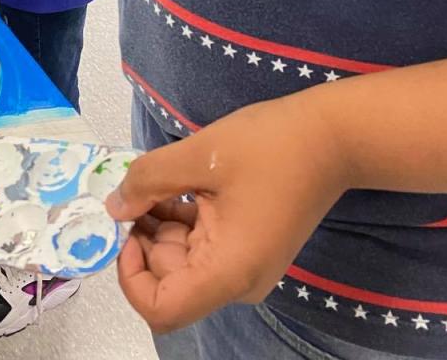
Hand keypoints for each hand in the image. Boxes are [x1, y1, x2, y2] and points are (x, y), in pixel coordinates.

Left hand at [108, 93, 347, 333]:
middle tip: (136, 190)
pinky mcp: (248, 247)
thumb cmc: (270, 145)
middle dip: (143, 241)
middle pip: (170, 282)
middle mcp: (237, 281)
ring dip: (159, 227)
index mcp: (229, 272)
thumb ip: (150, 181)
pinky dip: (180, 221)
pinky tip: (172, 184)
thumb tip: (114, 206)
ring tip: (153, 180)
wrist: (333, 137)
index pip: (162, 308)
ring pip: (182, 262)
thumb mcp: (200, 155)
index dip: (131, 275)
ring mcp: (244, 266)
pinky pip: (201, 246)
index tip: (127, 226)